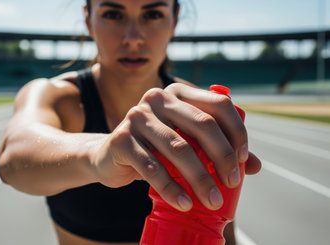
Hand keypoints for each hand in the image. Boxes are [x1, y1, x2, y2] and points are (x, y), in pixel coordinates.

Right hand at [91, 83, 260, 211]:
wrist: (110, 156)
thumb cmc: (154, 148)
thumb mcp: (186, 142)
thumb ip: (216, 149)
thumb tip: (255, 166)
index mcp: (178, 93)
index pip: (219, 104)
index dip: (236, 133)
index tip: (243, 160)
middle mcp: (158, 98)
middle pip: (202, 125)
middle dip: (223, 157)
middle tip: (231, 183)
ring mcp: (137, 116)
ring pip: (179, 148)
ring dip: (200, 178)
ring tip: (212, 201)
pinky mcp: (121, 139)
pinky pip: (152, 167)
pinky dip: (171, 188)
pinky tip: (184, 203)